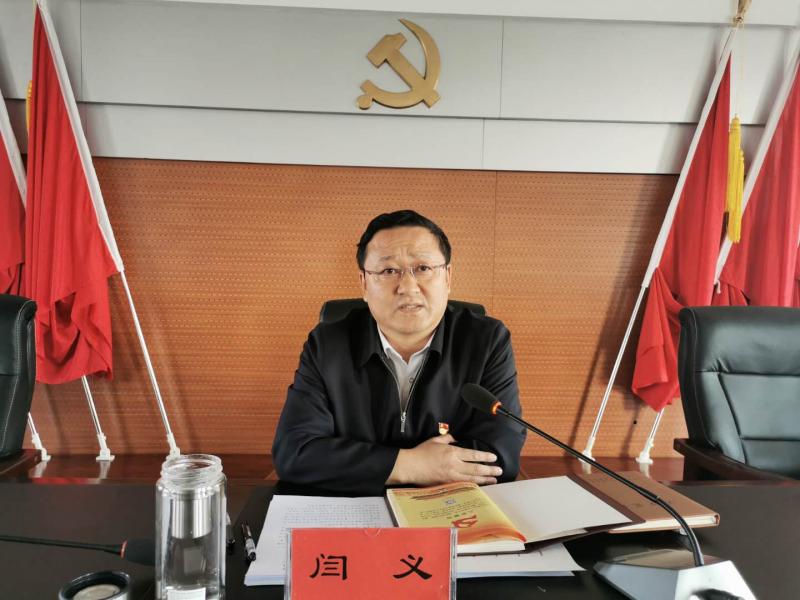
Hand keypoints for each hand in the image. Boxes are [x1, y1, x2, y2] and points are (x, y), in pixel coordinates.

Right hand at [386, 434, 501, 485]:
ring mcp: (451, 476)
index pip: (473, 455)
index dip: (485, 457)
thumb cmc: (421, 452)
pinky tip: (479, 486)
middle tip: (499, 471)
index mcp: (452, 452)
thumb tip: (455, 438)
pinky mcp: (446, 485)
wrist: (410, 466)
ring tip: (494, 480)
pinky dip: (473, 486)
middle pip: (476, 468)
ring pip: (472, 478)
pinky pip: (463, 485)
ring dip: (484, 479)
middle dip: (489, 470)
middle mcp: (454, 465)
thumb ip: (447, 438)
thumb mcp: (434, 440)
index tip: (493, 458)